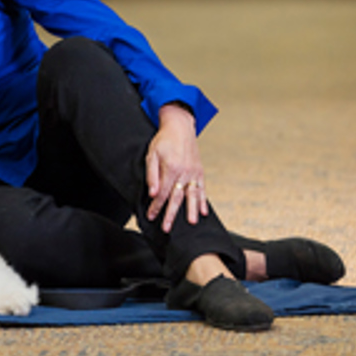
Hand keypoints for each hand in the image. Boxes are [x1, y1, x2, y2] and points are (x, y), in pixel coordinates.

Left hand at [145, 103, 207, 232]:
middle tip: (167, 228)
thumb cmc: (163, 140)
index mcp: (171, 168)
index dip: (156, 206)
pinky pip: (202, 189)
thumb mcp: (152, 154)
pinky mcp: (200, 172)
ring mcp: (194, 173)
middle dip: (171, 214)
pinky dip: (203, 200)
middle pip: (177, 198)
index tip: (150, 216)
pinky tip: (204, 212)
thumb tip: (152, 193)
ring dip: (192, 210)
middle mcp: (184, 173)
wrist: (180, 127)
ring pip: (192, 195)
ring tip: (192, 223)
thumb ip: (152, 175)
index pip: (162, 193)